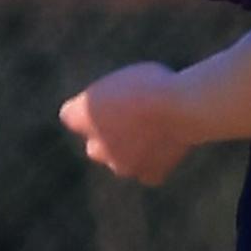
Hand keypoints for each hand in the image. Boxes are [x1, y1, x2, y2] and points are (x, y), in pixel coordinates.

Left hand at [60, 63, 192, 186]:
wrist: (179, 107)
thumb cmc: (152, 83)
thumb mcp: (125, 75)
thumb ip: (114, 95)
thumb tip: (120, 106)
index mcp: (80, 116)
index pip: (71, 115)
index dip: (91, 105)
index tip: (110, 96)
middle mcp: (95, 147)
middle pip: (95, 146)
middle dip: (108, 137)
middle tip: (133, 118)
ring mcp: (123, 165)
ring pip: (121, 163)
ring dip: (131, 152)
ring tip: (155, 130)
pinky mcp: (148, 175)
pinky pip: (148, 172)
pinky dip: (155, 163)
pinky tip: (167, 146)